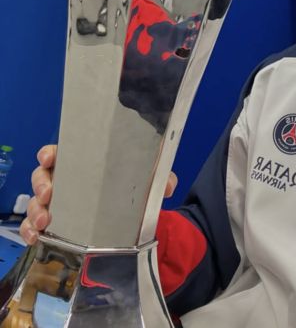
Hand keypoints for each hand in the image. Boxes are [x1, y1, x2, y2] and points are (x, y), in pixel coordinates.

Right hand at [19, 144, 178, 245]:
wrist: (129, 215)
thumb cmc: (129, 186)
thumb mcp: (146, 179)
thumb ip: (159, 177)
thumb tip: (169, 186)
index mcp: (83, 161)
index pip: (61, 151)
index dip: (50, 153)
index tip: (49, 158)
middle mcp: (65, 179)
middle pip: (42, 175)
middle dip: (41, 184)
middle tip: (49, 195)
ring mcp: (57, 202)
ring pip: (35, 202)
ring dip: (34, 211)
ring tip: (44, 222)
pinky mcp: (53, 225)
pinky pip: (34, 227)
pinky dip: (31, 232)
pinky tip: (36, 238)